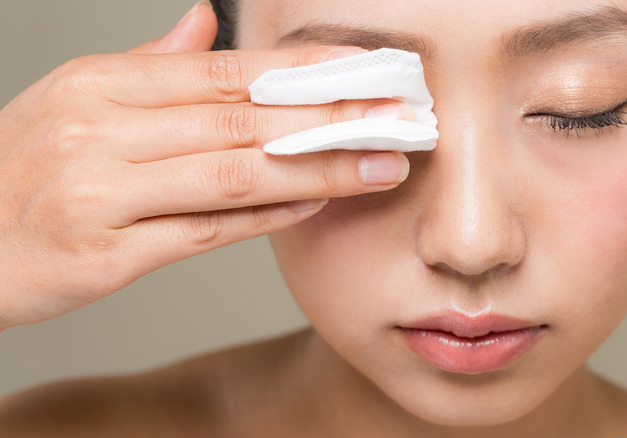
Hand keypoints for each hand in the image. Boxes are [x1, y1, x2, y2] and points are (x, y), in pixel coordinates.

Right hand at [0, 4, 410, 329]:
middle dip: (331, 117)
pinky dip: (267, 217)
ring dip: (318, 169)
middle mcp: (101, 131)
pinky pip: (205, 231)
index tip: (367, 70)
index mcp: (100, 84)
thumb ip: (148, 66)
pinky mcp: (105, 255)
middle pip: (242, 118)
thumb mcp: (74, 100)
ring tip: (379, 164)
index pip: (225, 70)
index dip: (304, 70)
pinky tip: (316, 204)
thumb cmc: (22, 172)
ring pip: (235, 174)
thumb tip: (205, 26)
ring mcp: (102, 194)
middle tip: (399, 117)